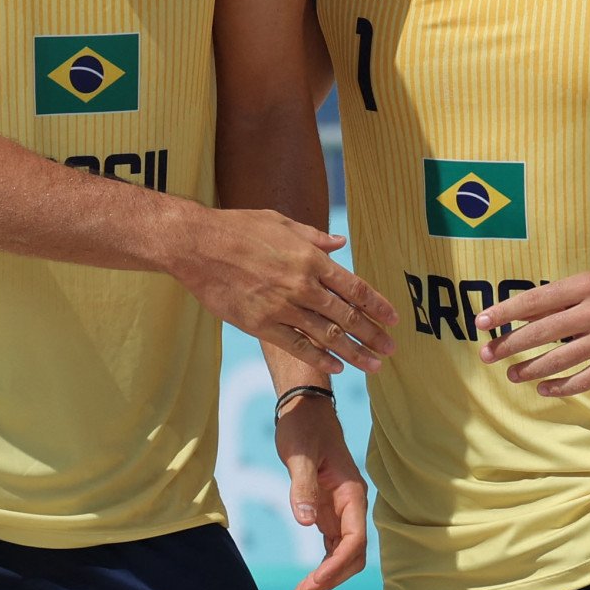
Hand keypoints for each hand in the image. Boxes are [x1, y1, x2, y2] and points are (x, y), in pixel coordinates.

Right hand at [178, 209, 397, 372]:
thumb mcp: (280, 222)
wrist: (196, 245)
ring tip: (374, 366)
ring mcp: (281, 307)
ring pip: (328, 335)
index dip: (377, 305)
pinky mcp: (260, 324)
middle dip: (373, 335)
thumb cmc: (237, 228)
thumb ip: (314, 237)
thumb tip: (340, 243)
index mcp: (309, 258)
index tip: (393, 319)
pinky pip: (298, 345)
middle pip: (347, 316)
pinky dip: (320, 357)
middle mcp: (301, 285)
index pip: (354, 287)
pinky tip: (337, 367)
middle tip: (391, 349)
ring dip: (355, 352)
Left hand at [275, 396, 368, 589]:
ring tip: (303, 589)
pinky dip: (325, 561)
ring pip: (344, 551)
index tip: (314, 581)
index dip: (336, 564)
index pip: (354, 539)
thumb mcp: (299, 453)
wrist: (305, 408)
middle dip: (333, 576)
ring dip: (329, 573)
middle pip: (353, 553)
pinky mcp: (329, 509)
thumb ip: (302, 487)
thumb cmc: (304, 427)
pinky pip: (333, 543)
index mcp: (352, 492)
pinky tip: (310, 576)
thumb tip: (305, 522)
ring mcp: (342, 508)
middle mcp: (352, 504)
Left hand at [476, 265, 589, 396]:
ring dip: (532, 369)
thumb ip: (562, 299)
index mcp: (585, 285)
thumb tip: (521, 312)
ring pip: (563, 358)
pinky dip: (564, 386)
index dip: (505, 312)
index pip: (535, 299)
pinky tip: (545, 389)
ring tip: (512, 375)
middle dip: (510, 344)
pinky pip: (589, 378)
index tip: (481, 322)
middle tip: (487, 355)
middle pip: (544, 331)